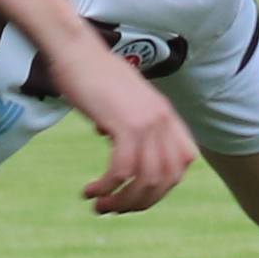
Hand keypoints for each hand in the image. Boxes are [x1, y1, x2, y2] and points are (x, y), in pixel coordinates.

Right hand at [66, 51, 194, 213]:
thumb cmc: (90, 72)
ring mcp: (146, 122)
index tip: (138, 192)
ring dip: (123, 201)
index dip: (165, 184)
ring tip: (100, 206)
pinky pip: (122, 171)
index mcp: (166, 113)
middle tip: (115, 209)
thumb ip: (128, 122)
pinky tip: (91, 191)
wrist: (74, 48)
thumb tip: (115, 141)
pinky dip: (107, 187)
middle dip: (141, 202)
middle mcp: (162, 119)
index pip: (184, 161)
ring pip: (146, 180)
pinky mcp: (125, 124)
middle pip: (166, 178)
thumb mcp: (122, 100)